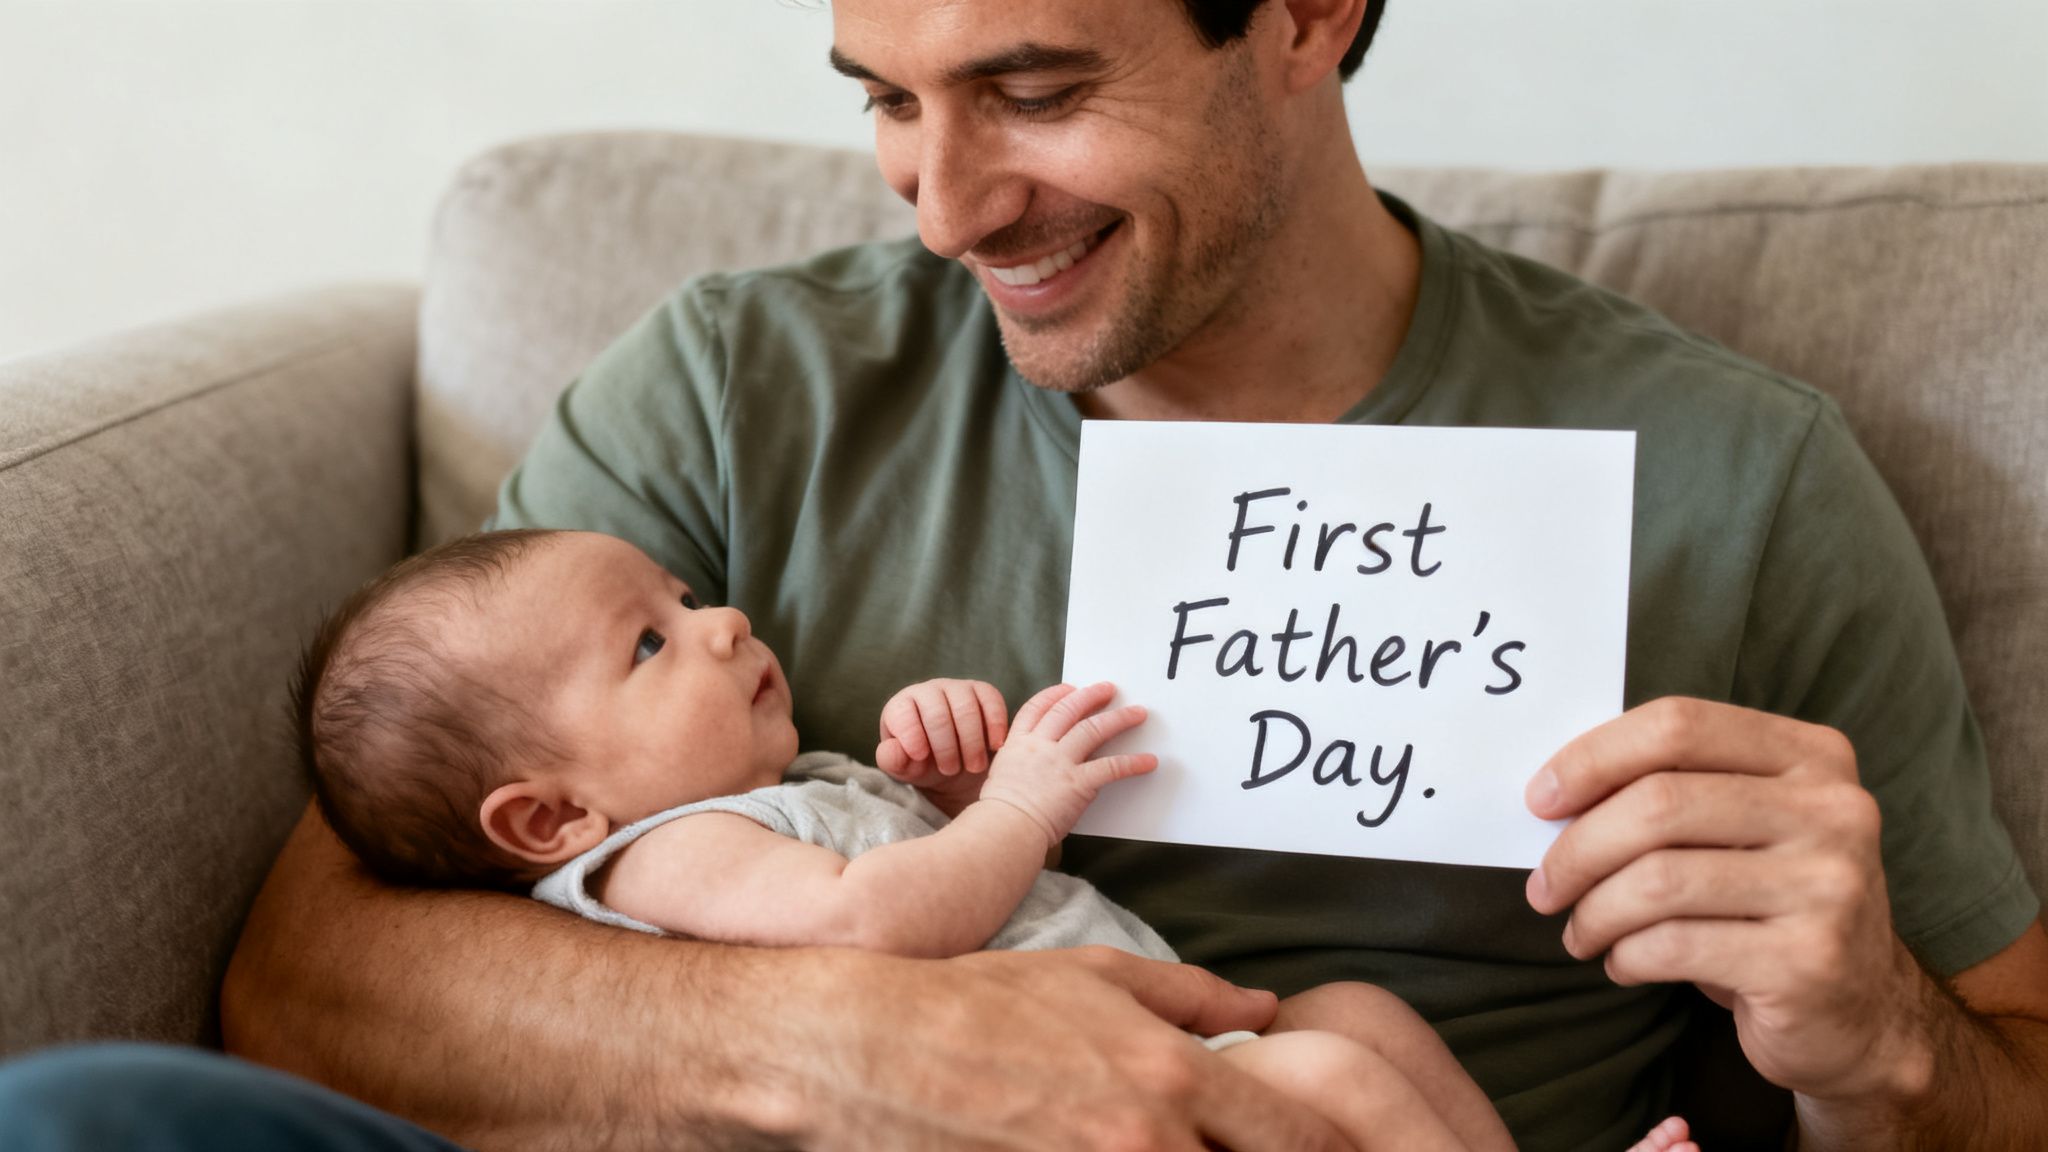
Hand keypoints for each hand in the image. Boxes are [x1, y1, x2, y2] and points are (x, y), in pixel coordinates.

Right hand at [771, 945, 1355, 1150]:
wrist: (872, 1049)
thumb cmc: (983, 1002)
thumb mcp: (1097, 974)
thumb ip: (1192, 997)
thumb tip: (1268, 1003)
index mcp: (1170, 1075)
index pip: (1294, 1138)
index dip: (1327, 1151)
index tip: (1336, 1149)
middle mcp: (1146, 1142)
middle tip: (1254, 1145)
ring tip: (1184, 1142)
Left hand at [877, 679, 1009, 808]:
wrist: (958, 765)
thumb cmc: (924, 765)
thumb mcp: (906, 769)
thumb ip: (893, 761)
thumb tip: (893, 749)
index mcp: (901, 707)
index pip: (902, 713)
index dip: (911, 735)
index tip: (921, 757)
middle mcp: (928, 691)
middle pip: (937, 713)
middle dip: (945, 747)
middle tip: (950, 770)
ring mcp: (957, 688)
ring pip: (965, 708)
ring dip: (971, 742)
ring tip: (973, 766)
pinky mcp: (984, 692)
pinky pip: (991, 701)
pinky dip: (995, 726)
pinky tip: (994, 747)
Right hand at [978, 682, 1156, 846]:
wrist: (1006, 829)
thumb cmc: (1001, 813)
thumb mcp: (1002, 776)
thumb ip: (1021, 764)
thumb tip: (1039, 766)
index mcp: (1017, 744)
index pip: (1036, 708)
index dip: (1055, 695)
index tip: (1069, 688)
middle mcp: (1039, 747)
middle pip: (1068, 710)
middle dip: (1090, 696)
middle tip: (1108, 689)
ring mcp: (1059, 762)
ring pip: (1092, 729)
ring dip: (1118, 719)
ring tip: (1136, 713)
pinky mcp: (1078, 783)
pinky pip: (1111, 767)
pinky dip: (1132, 763)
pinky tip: (1148, 761)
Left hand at [1525, 697, 1934, 1104]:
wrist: (1863, 1014)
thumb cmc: (1770, 906)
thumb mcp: (1744, 827)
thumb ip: (1676, 788)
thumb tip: (1553, 792)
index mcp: (1813, 755)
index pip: (1678, 726)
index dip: (1592, 758)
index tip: (1540, 800)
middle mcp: (1834, 810)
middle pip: (1659, 803)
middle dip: (1578, 849)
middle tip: (1544, 887)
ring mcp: (1829, 886)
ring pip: (1657, 879)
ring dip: (1594, 911)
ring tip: (1580, 932)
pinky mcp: (1809, 960)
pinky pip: (1674, 945)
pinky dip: (1626, 956)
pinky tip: (1623, 964)